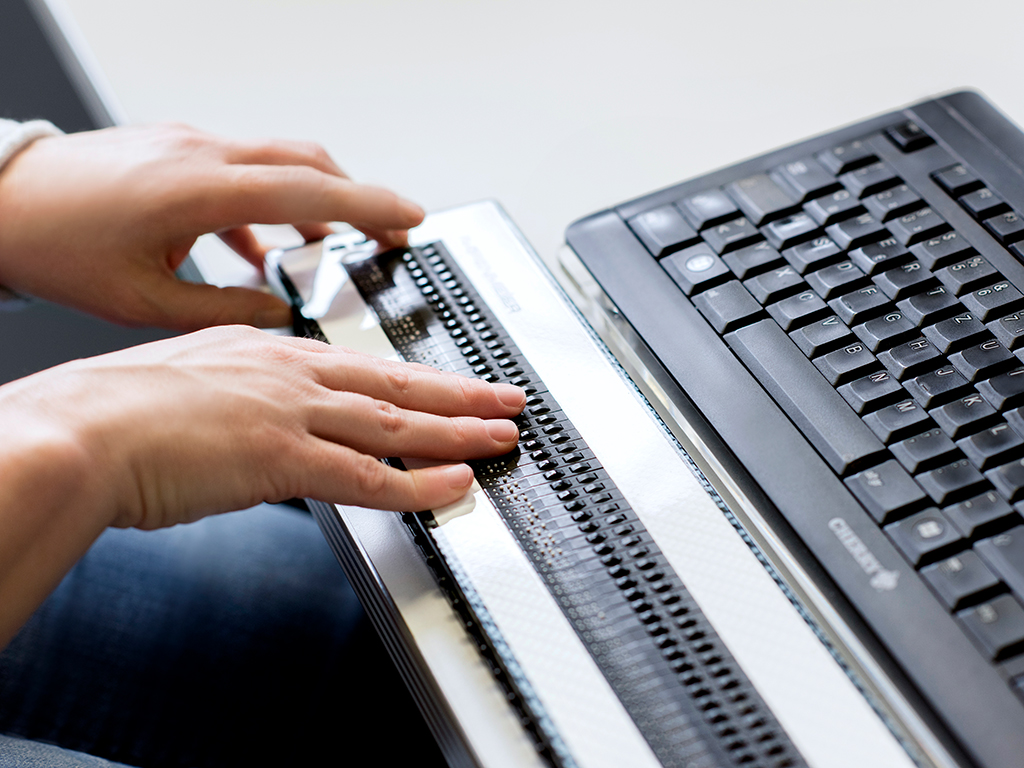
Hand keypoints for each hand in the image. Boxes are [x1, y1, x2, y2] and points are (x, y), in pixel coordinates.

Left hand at [0, 123, 422, 329]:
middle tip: (390, 233)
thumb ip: (223, 309)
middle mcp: (201, 156)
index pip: (308, 190)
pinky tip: (259, 248)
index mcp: (199, 191)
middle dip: (358, 198)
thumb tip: (276, 311)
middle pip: (307, 164)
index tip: (410, 218)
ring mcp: (189, 146)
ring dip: (313, 201)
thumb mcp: (143, 301)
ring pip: (278, 162)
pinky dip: (267, 204)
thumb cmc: (56, 245)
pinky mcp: (176, 150)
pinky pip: (242, 170)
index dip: (368, 205)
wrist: (0, 198)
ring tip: (327, 249)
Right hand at [0, 326, 523, 645]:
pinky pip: (369, 476)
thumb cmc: (118, 410)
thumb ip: (241, 391)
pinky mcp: (283, 458)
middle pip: (396, 384)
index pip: (363, 367)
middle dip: (460, 393)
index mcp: (270, 354)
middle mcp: (292, 376)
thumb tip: (260, 410)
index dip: (416, 377)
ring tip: (501, 434)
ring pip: (396, 424)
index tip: (450, 382)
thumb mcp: (193, 380)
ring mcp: (292, 414)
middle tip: (506, 396)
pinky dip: (419, 484)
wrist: (80, 429)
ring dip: (457, 431)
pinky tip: (455, 484)